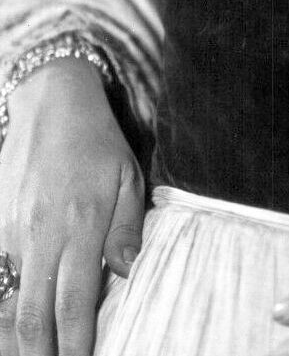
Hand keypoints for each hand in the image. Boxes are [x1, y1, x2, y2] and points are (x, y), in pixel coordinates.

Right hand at [0, 60, 144, 355]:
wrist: (51, 104)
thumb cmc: (98, 142)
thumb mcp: (129, 177)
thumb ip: (127, 229)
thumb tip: (125, 274)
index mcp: (80, 223)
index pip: (74, 303)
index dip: (74, 346)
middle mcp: (40, 234)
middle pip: (30, 316)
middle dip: (39, 353)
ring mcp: (12, 232)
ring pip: (13, 298)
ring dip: (26, 329)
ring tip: (44, 345)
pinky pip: (5, 273)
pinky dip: (15, 296)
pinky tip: (30, 307)